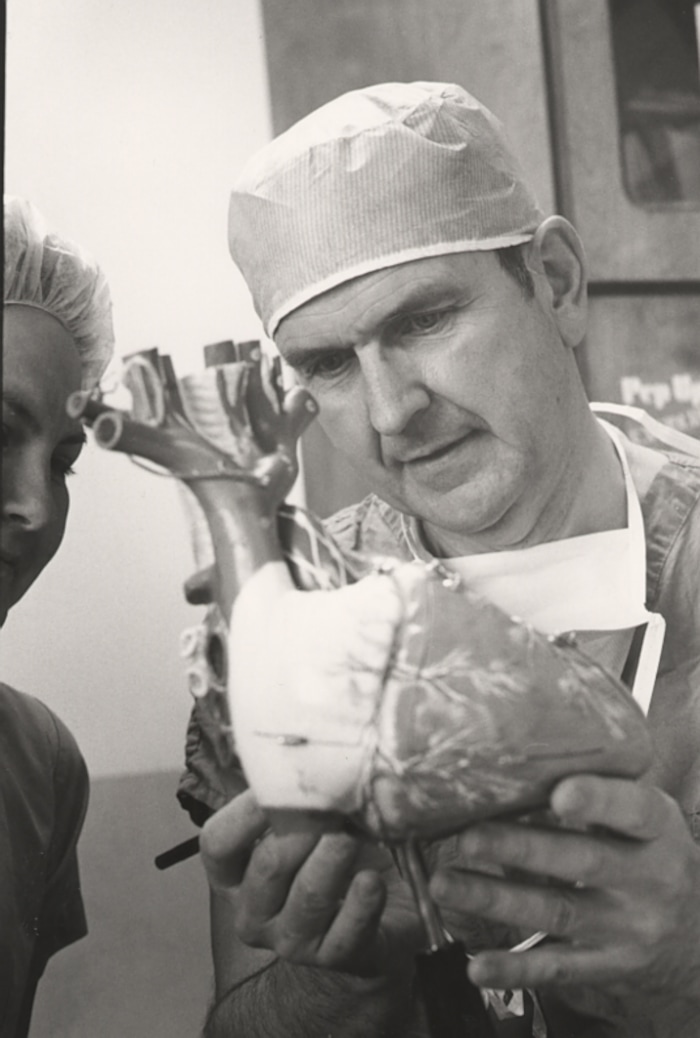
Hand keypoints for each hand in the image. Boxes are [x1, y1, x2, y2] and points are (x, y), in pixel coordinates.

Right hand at [200, 790, 421, 977]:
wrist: (378, 914)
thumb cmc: (330, 854)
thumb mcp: (305, 822)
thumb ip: (291, 796)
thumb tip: (293, 752)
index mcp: (234, 876)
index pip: (217, 844)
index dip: (246, 811)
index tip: (282, 781)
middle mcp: (253, 913)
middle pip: (268, 866)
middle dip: (302, 829)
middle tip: (333, 803)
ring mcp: (292, 940)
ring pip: (308, 897)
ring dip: (332, 860)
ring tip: (352, 835)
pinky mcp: (337, 957)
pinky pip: (346, 933)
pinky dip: (361, 904)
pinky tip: (373, 880)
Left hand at [429, 775, 699, 1016]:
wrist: (697, 938)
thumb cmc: (649, 855)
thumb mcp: (642, 820)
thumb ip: (595, 796)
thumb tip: (509, 770)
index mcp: (657, 828)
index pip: (633, 810)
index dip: (598, 800)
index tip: (559, 794)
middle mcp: (649, 878)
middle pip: (582, 861)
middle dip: (519, 848)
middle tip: (466, 837)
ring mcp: (629, 928)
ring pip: (557, 912)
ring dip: (495, 900)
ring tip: (445, 885)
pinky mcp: (609, 967)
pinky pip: (557, 969)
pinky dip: (514, 968)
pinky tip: (476, 964)